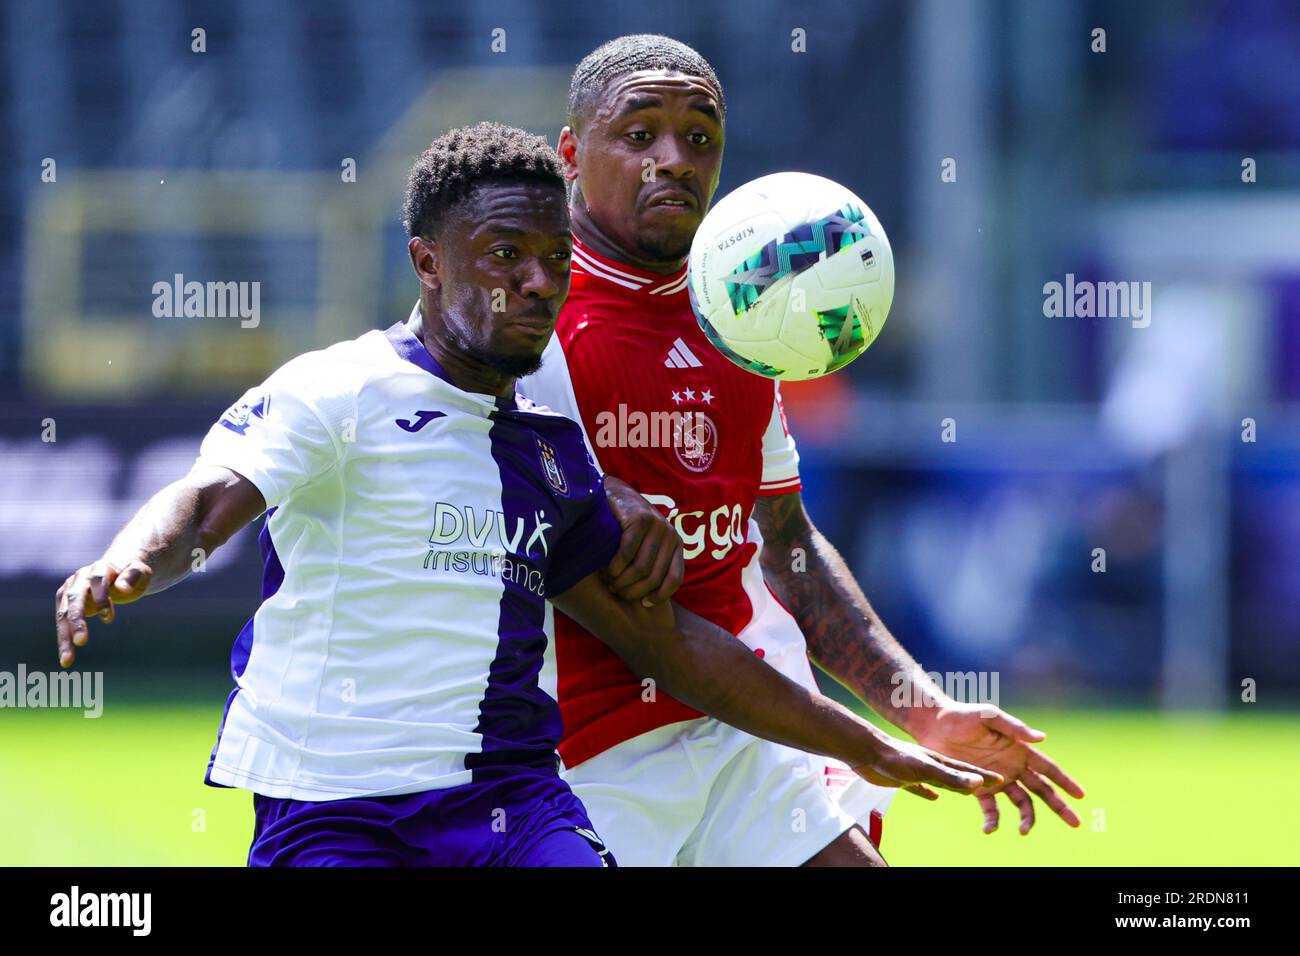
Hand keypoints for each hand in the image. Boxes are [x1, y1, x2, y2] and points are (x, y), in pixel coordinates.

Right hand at [55, 558, 152, 667]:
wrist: (117, 571)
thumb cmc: (132, 574)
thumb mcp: (140, 572)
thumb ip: (133, 576)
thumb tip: (122, 590)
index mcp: (100, 568)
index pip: (98, 581)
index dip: (102, 598)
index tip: (109, 619)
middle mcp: (80, 578)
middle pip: (75, 598)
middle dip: (77, 620)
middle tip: (81, 642)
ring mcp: (70, 590)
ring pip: (63, 614)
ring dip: (64, 636)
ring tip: (67, 660)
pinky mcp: (65, 602)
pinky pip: (62, 623)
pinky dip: (63, 640)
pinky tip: (66, 659)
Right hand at [601, 475, 683, 606]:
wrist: (614, 495)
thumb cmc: (628, 528)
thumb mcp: (645, 546)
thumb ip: (651, 566)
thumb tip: (646, 602)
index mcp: (676, 544)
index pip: (675, 578)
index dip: (659, 595)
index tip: (643, 603)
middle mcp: (670, 534)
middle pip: (654, 577)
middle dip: (633, 591)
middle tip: (617, 592)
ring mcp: (657, 525)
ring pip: (641, 568)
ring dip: (623, 581)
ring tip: (611, 582)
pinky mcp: (640, 519)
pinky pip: (628, 552)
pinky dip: (616, 566)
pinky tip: (608, 569)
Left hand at [852, 729, 1004, 800]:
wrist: (866, 749)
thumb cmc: (895, 757)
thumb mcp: (926, 768)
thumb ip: (951, 777)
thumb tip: (979, 785)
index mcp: (942, 762)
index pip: (970, 772)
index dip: (986, 777)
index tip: (1003, 780)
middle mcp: (933, 765)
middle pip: (960, 777)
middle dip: (977, 783)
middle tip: (993, 788)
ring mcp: (918, 770)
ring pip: (943, 782)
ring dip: (957, 788)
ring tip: (968, 794)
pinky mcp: (903, 777)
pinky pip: (921, 787)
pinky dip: (929, 792)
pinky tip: (933, 797)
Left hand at [912, 701, 1085, 833]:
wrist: (934, 724)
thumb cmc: (964, 715)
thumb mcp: (990, 716)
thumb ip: (1014, 728)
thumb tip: (1042, 738)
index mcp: (1019, 750)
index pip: (1048, 768)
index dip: (1065, 781)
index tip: (1081, 795)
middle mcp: (1012, 767)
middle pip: (1042, 790)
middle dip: (1059, 806)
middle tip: (1076, 823)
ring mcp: (997, 779)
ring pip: (1021, 803)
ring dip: (1027, 818)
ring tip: (1024, 831)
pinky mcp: (978, 787)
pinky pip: (990, 808)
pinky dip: (993, 820)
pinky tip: (990, 829)